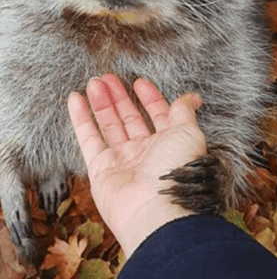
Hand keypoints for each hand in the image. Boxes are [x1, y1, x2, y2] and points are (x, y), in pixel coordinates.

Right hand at [67, 74, 205, 256]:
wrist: (156, 207)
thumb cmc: (177, 169)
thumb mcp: (188, 132)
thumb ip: (184, 112)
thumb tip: (193, 97)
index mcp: (171, 144)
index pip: (158, 116)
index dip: (150, 98)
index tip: (140, 81)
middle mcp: (147, 153)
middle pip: (131, 119)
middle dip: (120, 97)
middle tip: (108, 76)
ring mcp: (123, 161)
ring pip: (110, 125)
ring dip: (101, 103)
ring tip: (94, 81)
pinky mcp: (100, 169)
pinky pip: (88, 138)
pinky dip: (81, 118)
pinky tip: (75, 98)